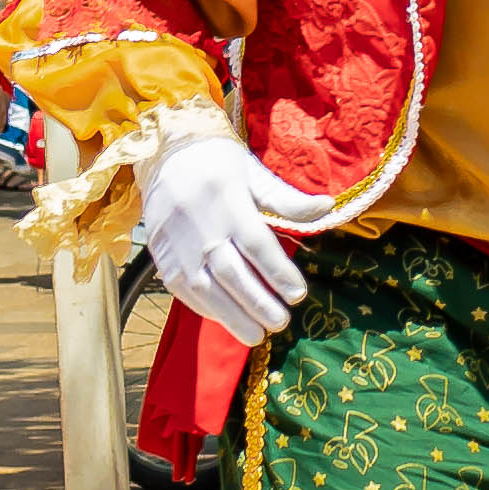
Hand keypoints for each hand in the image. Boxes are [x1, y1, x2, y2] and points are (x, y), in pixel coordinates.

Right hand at [138, 112, 321, 345]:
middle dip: (256, 301)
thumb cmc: (218, 163)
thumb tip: (327, 207)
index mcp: (227, 200)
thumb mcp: (254, 172)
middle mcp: (200, 224)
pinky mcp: (161, 255)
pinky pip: (182, 289)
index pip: (255, 242)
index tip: (298, 294)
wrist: (164, 155)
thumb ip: (287, 198)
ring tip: (257, 334)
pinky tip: (227, 319)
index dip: (277, 271)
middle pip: (229, 270)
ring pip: (203, 286)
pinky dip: (206, 308)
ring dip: (230, 315)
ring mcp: (176, 243)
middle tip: (281, 323)